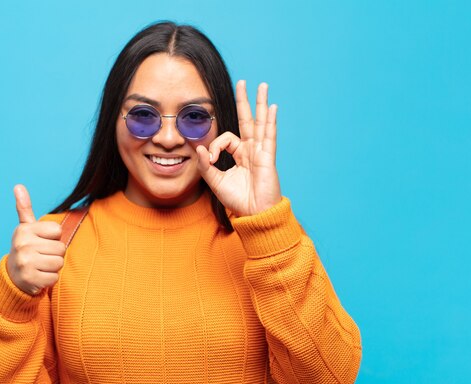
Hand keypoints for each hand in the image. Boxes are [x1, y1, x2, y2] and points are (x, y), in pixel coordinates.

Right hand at [6, 184, 65, 294]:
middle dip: (55, 254)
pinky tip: (38, 276)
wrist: (13, 277)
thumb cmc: (26, 249)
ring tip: (40, 265)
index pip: (58, 230)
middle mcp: (22, 244)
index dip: (53, 238)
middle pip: (61, 248)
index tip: (41, 242)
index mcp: (24, 230)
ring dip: (53, 267)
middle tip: (41, 256)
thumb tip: (18, 186)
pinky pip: (54, 278)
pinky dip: (49, 279)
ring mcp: (25, 262)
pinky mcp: (30, 279)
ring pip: (59, 263)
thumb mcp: (25, 228)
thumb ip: (24, 208)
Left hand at [196, 81, 281, 216]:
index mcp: (240, 155)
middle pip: (247, 120)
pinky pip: (269, 136)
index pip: (227, 139)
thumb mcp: (216, 181)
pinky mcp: (267, 158)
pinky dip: (270, 121)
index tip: (211, 159)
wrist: (254, 214)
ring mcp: (261, 152)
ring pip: (260, 123)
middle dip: (244, 101)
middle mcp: (251, 150)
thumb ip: (206, 165)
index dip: (216, 146)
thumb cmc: (238, 200)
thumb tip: (199, 148)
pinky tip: (272, 107)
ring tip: (262, 85)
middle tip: (242, 82)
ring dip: (260, 103)